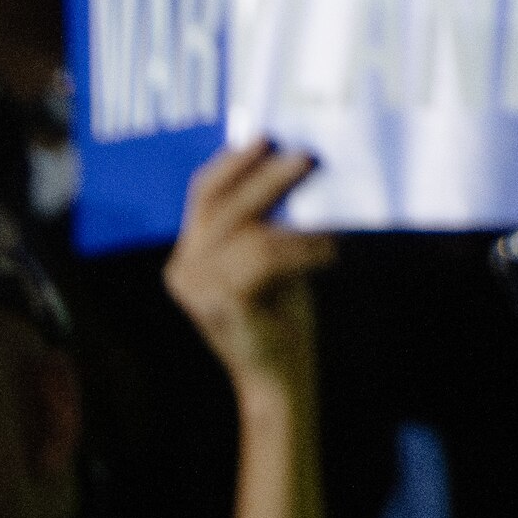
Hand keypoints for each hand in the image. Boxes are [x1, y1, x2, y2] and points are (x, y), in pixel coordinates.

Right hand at [162, 143, 332, 390]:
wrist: (278, 380)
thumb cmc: (278, 319)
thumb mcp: (266, 263)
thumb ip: (261, 226)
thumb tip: (288, 167)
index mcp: (189, 257)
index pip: (203, 195)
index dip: (232, 162)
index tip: (264, 137)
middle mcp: (184, 270)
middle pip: (222, 204)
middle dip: (265, 176)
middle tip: (306, 158)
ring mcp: (197, 288)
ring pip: (250, 233)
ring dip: (298, 226)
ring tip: (333, 231)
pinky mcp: (222, 303)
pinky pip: (266, 258)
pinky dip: (303, 251)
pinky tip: (330, 254)